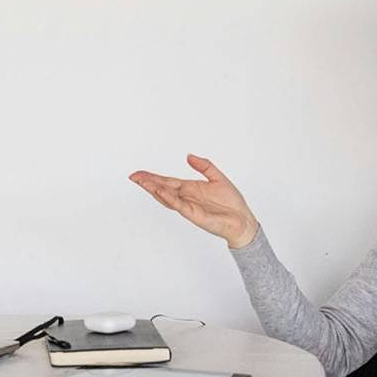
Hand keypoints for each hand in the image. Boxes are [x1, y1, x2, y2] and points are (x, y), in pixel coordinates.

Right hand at [130, 155, 260, 248]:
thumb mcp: (217, 177)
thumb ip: (203, 165)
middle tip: (133, 177)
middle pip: (162, 188)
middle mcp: (186, 197)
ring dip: (154, 190)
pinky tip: (160, 191)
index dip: (152, 177)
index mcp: (190, 189)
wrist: (243, 220)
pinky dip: (168, 198)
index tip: (139, 173)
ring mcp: (188, 206)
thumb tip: (188, 156)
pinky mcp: (194, 214)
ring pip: (167, 197)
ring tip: (142, 182)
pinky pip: (178, 205)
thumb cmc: (232, 203)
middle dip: (147, 183)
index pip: (167, 181)